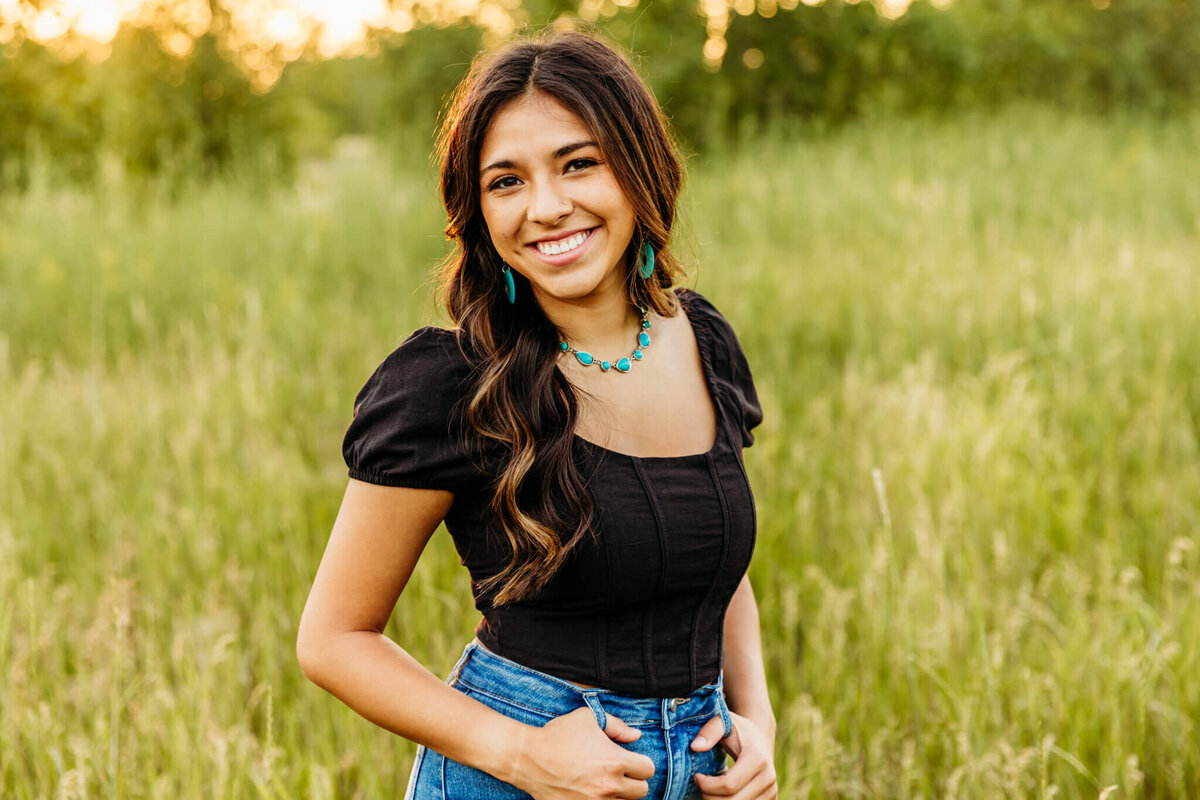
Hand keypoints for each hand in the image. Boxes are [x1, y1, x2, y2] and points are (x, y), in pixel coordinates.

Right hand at [507, 707, 655, 798]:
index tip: (630, 760)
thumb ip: (617, 726)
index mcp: (615, 761)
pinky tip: (593, 793)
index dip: (641, 762)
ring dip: (619, 794)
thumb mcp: (588, 719)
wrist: (528, 758)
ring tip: (604, 782)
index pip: (648, 770)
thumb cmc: (558, 734)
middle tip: (619, 772)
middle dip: (633, 780)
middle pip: (641, 791)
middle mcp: (609, 786)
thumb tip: (636, 736)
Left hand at [690, 710, 777, 798]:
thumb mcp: (723, 722)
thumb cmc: (738, 730)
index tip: (697, 776)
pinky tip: (722, 794)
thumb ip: (709, 731)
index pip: (728, 785)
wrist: (760, 735)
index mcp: (757, 759)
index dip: (707, 785)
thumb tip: (695, 747)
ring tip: (711, 790)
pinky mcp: (772, 799)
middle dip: (710, 797)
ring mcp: (771, 790)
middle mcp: (768, 777)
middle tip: (701, 786)